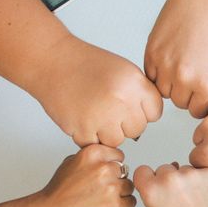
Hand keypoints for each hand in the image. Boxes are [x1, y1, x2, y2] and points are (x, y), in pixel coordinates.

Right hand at [26, 145, 135, 206]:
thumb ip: (92, 158)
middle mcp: (103, 168)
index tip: (104, 175)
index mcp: (93, 153)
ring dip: (120, 194)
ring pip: (129, 187)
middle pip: (125, 171)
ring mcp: (111, 187)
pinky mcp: (115, 206)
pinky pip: (131, 202)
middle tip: (100, 190)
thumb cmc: (57, 193)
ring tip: (102, 200)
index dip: (112, 166)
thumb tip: (108, 160)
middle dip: (116, 180)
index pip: (118, 155)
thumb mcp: (70, 162)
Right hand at [36, 38, 162, 146]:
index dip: (143, 111)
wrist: (53, 61)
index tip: (131, 106)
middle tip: (108, 109)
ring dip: (107, 132)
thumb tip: (148, 117)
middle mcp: (121, 100)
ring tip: (95, 113)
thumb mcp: (124, 70)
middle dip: (125, 123)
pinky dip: (88, 136)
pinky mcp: (83, 129)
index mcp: (134, 83)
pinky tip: (83, 117)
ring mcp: (102, 116)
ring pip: (117, 141)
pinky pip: (95, 145)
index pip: (155, 112)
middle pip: (137, 129)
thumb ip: (139, 93)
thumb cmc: (86, 64)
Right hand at [133, 164, 207, 206]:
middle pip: (164, 168)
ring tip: (197, 200)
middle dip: (170, 180)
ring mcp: (191, 173)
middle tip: (181, 199)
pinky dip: (205, 180)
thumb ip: (155, 196)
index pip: (142, 171)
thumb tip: (159, 180)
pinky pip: (202, 170)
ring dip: (189, 179)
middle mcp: (169, 179)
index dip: (149, 178)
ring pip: (184, 169)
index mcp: (152, 191)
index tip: (155, 184)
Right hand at [144, 0, 207, 117]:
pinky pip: (151, 76)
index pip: (198, 111)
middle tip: (190, 76)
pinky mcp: (150, 54)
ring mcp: (165, 67)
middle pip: (179, 103)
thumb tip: (205, 102)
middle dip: (185, 93)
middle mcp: (184, 78)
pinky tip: (170, 58)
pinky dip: (158, 72)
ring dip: (170, 84)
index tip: (199, 95)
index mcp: (206, 83)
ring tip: (179, 66)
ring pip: (163, 92)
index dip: (199, 102)